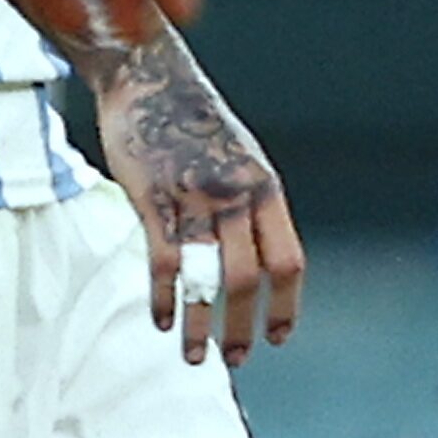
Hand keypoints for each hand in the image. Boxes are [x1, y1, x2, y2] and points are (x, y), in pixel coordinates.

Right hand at [100, 56, 305, 363]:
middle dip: (243, 326)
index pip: (289, 260)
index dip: (287, 304)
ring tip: (198, 357)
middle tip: (236, 359)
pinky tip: (164, 323)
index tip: (280, 336)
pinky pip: (163, 261)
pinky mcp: (152, 199)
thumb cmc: (194, 122)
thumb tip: (258, 253)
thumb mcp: (241, 158)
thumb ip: (250, 203)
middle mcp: (236, 196)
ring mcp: (194, 198)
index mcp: (265, 188)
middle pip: (248, 278)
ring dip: (203, 325)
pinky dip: (165, 298)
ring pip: (205, 277)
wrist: (149, 78)